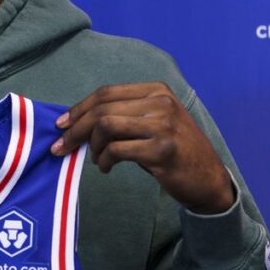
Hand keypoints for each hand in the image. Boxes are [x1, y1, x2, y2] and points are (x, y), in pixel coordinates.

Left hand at [51, 83, 232, 213]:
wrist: (208, 179)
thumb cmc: (174, 151)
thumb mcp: (154, 123)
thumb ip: (124, 116)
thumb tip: (79, 122)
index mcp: (157, 90)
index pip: (106, 93)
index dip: (79, 108)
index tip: (62, 124)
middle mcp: (161, 103)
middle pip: (102, 109)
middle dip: (76, 129)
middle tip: (62, 146)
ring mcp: (163, 125)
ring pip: (106, 126)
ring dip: (92, 146)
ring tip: (95, 160)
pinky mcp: (161, 150)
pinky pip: (116, 150)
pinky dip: (103, 160)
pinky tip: (106, 168)